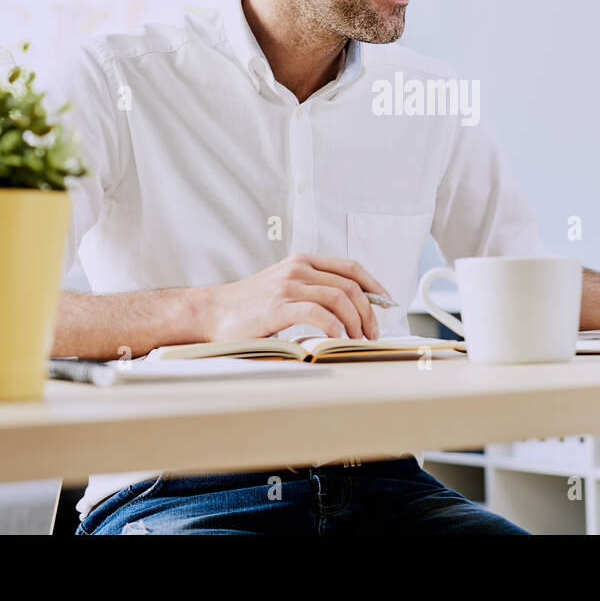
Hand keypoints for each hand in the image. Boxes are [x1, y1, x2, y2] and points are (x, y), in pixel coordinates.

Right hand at [201, 254, 388, 340]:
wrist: (211, 312)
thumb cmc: (249, 306)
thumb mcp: (285, 286)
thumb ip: (313, 288)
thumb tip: (351, 307)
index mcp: (303, 261)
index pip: (351, 267)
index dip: (374, 285)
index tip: (387, 303)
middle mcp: (298, 268)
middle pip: (350, 285)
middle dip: (369, 310)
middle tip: (372, 332)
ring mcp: (288, 286)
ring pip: (339, 297)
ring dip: (355, 321)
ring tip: (357, 339)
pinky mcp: (278, 306)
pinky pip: (317, 312)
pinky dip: (334, 326)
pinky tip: (337, 337)